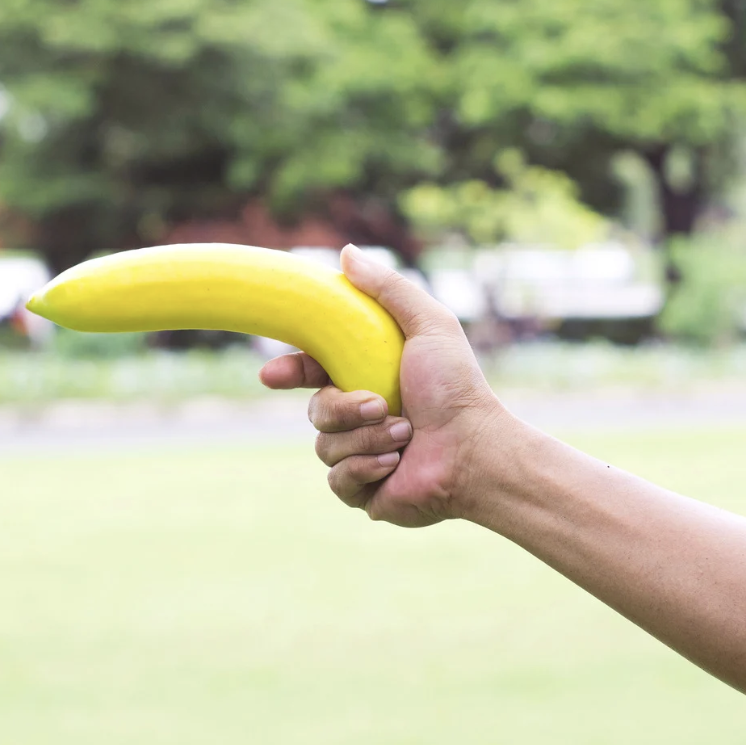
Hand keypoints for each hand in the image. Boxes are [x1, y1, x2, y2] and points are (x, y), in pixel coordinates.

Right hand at [259, 245, 506, 526]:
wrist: (473, 452)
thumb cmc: (457, 389)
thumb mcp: (429, 326)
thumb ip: (390, 289)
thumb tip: (348, 253)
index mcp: (369, 378)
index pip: (314, 371)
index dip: (290, 370)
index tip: (272, 374)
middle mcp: (362, 417)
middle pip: (315, 409)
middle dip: (343, 408)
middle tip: (379, 404)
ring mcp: (361, 455)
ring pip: (324, 445)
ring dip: (366, 438)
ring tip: (405, 434)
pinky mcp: (364, 491)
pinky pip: (337, 480)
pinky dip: (366, 468)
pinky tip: (395, 463)